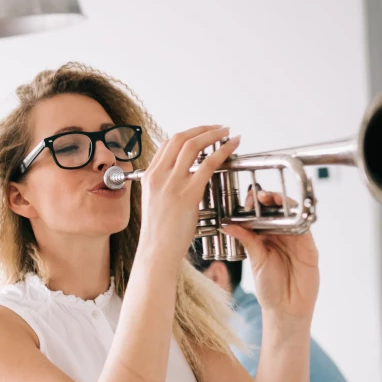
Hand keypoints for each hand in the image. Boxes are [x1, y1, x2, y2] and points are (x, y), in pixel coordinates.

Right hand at [138, 125, 239, 263]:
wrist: (156, 253)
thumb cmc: (159, 235)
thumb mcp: (155, 204)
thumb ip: (165, 187)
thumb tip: (182, 178)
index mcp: (149, 177)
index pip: (167, 144)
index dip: (188, 134)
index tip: (202, 133)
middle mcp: (159, 176)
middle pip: (180, 138)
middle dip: (202, 129)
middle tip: (219, 128)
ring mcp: (172, 184)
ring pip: (194, 145)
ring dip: (213, 134)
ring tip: (227, 133)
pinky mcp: (188, 194)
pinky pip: (208, 164)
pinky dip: (223, 151)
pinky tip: (232, 146)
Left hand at [222, 189, 319, 321]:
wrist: (285, 309)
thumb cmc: (269, 288)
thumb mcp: (256, 261)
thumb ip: (247, 241)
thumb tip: (228, 226)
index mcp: (265, 238)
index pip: (261, 215)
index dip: (255, 205)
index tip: (247, 199)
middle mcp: (281, 236)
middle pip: (278, 210)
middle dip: (269, 199)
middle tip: (259, 195)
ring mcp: (296, 240)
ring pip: (293, 215)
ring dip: (284, 204)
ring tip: (272, 199)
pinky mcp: (309, 248)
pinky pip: (306, 229)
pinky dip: (299, 220)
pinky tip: (290, 214)